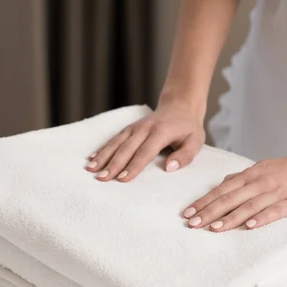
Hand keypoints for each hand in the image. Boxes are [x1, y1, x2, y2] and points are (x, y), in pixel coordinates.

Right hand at [86, 104, 205, 181]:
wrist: (179, 107)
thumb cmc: (188, 128)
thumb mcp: (195, 141)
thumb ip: (184, 156)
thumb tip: (169, 168)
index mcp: (161, 132)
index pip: (145, 152)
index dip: (133, 166)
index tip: (122, 179)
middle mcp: (144, 128)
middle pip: (126, 148)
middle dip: (113, 164)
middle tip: (102, 178)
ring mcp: (135, 127)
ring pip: (116, 143)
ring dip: (103, 156)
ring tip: (91, 169)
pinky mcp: (129, 129)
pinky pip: (114, 139)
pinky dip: (102, 149)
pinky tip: (92, 158)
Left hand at [183, 151, 286, 230]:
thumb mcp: (262, 168)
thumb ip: (242, 178)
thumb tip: (223, 184)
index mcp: (250, 176)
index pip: (221, 190)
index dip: (204, 202)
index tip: (188, 213)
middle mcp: (259, 183)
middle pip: (229, 199)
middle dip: (209, 212)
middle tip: (192, 224)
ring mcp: (275, 192)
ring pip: (248, 206)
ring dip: (229, 218)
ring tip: (213, 228)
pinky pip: (274, 211)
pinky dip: (261, 218)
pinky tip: (248, 227)